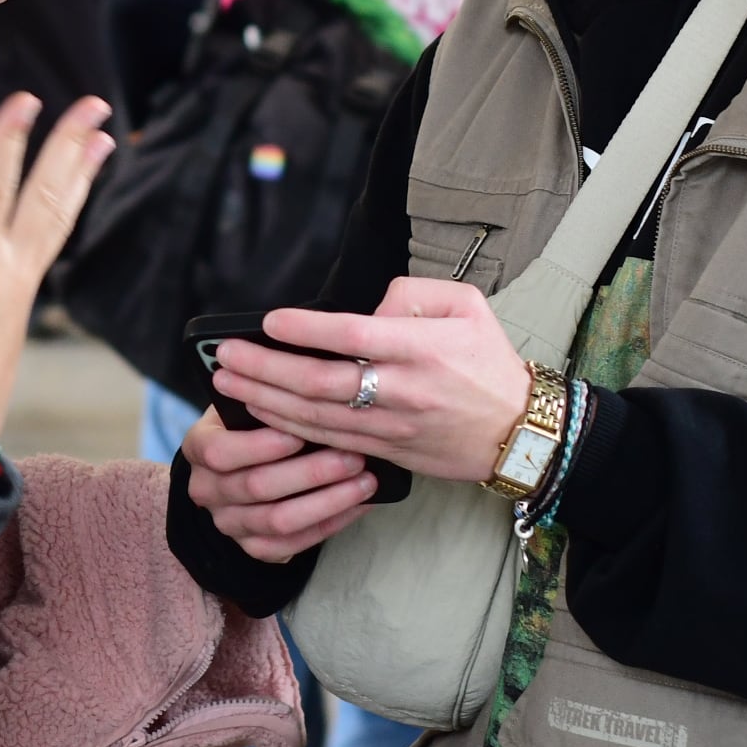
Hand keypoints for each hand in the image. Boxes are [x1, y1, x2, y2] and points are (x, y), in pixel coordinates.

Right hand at [0, 95, 112, 438]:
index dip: (8, 140)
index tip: (25, 101)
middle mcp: (10, 268)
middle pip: (46, 193)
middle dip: (69, 144)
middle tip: (95, 104)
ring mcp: (24, 285)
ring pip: (59, 216)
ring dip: (81, 173)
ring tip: (104, 136)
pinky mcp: (26, 301)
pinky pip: (51, 241)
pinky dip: (66, 208)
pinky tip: (73, 191)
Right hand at [183, 405, 380, 563]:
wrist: (237, 466)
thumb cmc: (253, 423)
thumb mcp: (247, 401)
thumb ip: (268, 392)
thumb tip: (312, 368)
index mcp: (198, 446)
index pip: (219, 451)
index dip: (261, 444)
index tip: (301, 431)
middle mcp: (206, 489)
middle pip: (257, 487)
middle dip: (311, 472)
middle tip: (353, 456)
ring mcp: (229, 522)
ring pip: (279, 521)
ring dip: (328, 501)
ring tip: (365, 481)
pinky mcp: (253, 547)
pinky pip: (292, 546)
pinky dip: (330, 525)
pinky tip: (359, 505)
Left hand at [208, 275, 532, 485]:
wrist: (519, 431)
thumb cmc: (489, 362)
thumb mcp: (466, 306)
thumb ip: (412, 293)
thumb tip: (368, 307)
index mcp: (421, 348)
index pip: (352, 336)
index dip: (306, 330)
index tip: (270, 321)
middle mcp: (402, 390)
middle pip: (319, 382)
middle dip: (265, 369)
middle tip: (227, 355)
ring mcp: (391, 427)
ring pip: (316, 417)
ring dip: (265, 399)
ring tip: (229, 381)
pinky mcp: (386, 452)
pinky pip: (328, 441)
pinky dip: (289, 427)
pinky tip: (262, 412)